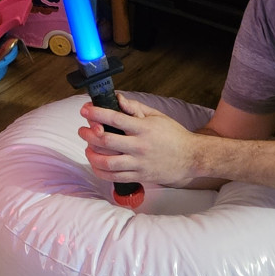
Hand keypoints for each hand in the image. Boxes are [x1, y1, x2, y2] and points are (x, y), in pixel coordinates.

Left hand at [77, 95, 205, 188]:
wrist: (191, 158)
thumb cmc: (173, 135)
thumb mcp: (157, 116)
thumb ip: (135, 107)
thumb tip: (117, 98)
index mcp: (144, 128)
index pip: (115, 119)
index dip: (97, 113)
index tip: (85, 109)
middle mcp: (139, 146)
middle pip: (106, 142)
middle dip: (89, 135)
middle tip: (82, 130)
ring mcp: (139, 163)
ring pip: (107, 162)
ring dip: (92, 155)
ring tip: (87, 148)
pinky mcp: (139, 176)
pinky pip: (114, 177)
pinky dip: (100, 171)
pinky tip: (96, 164)